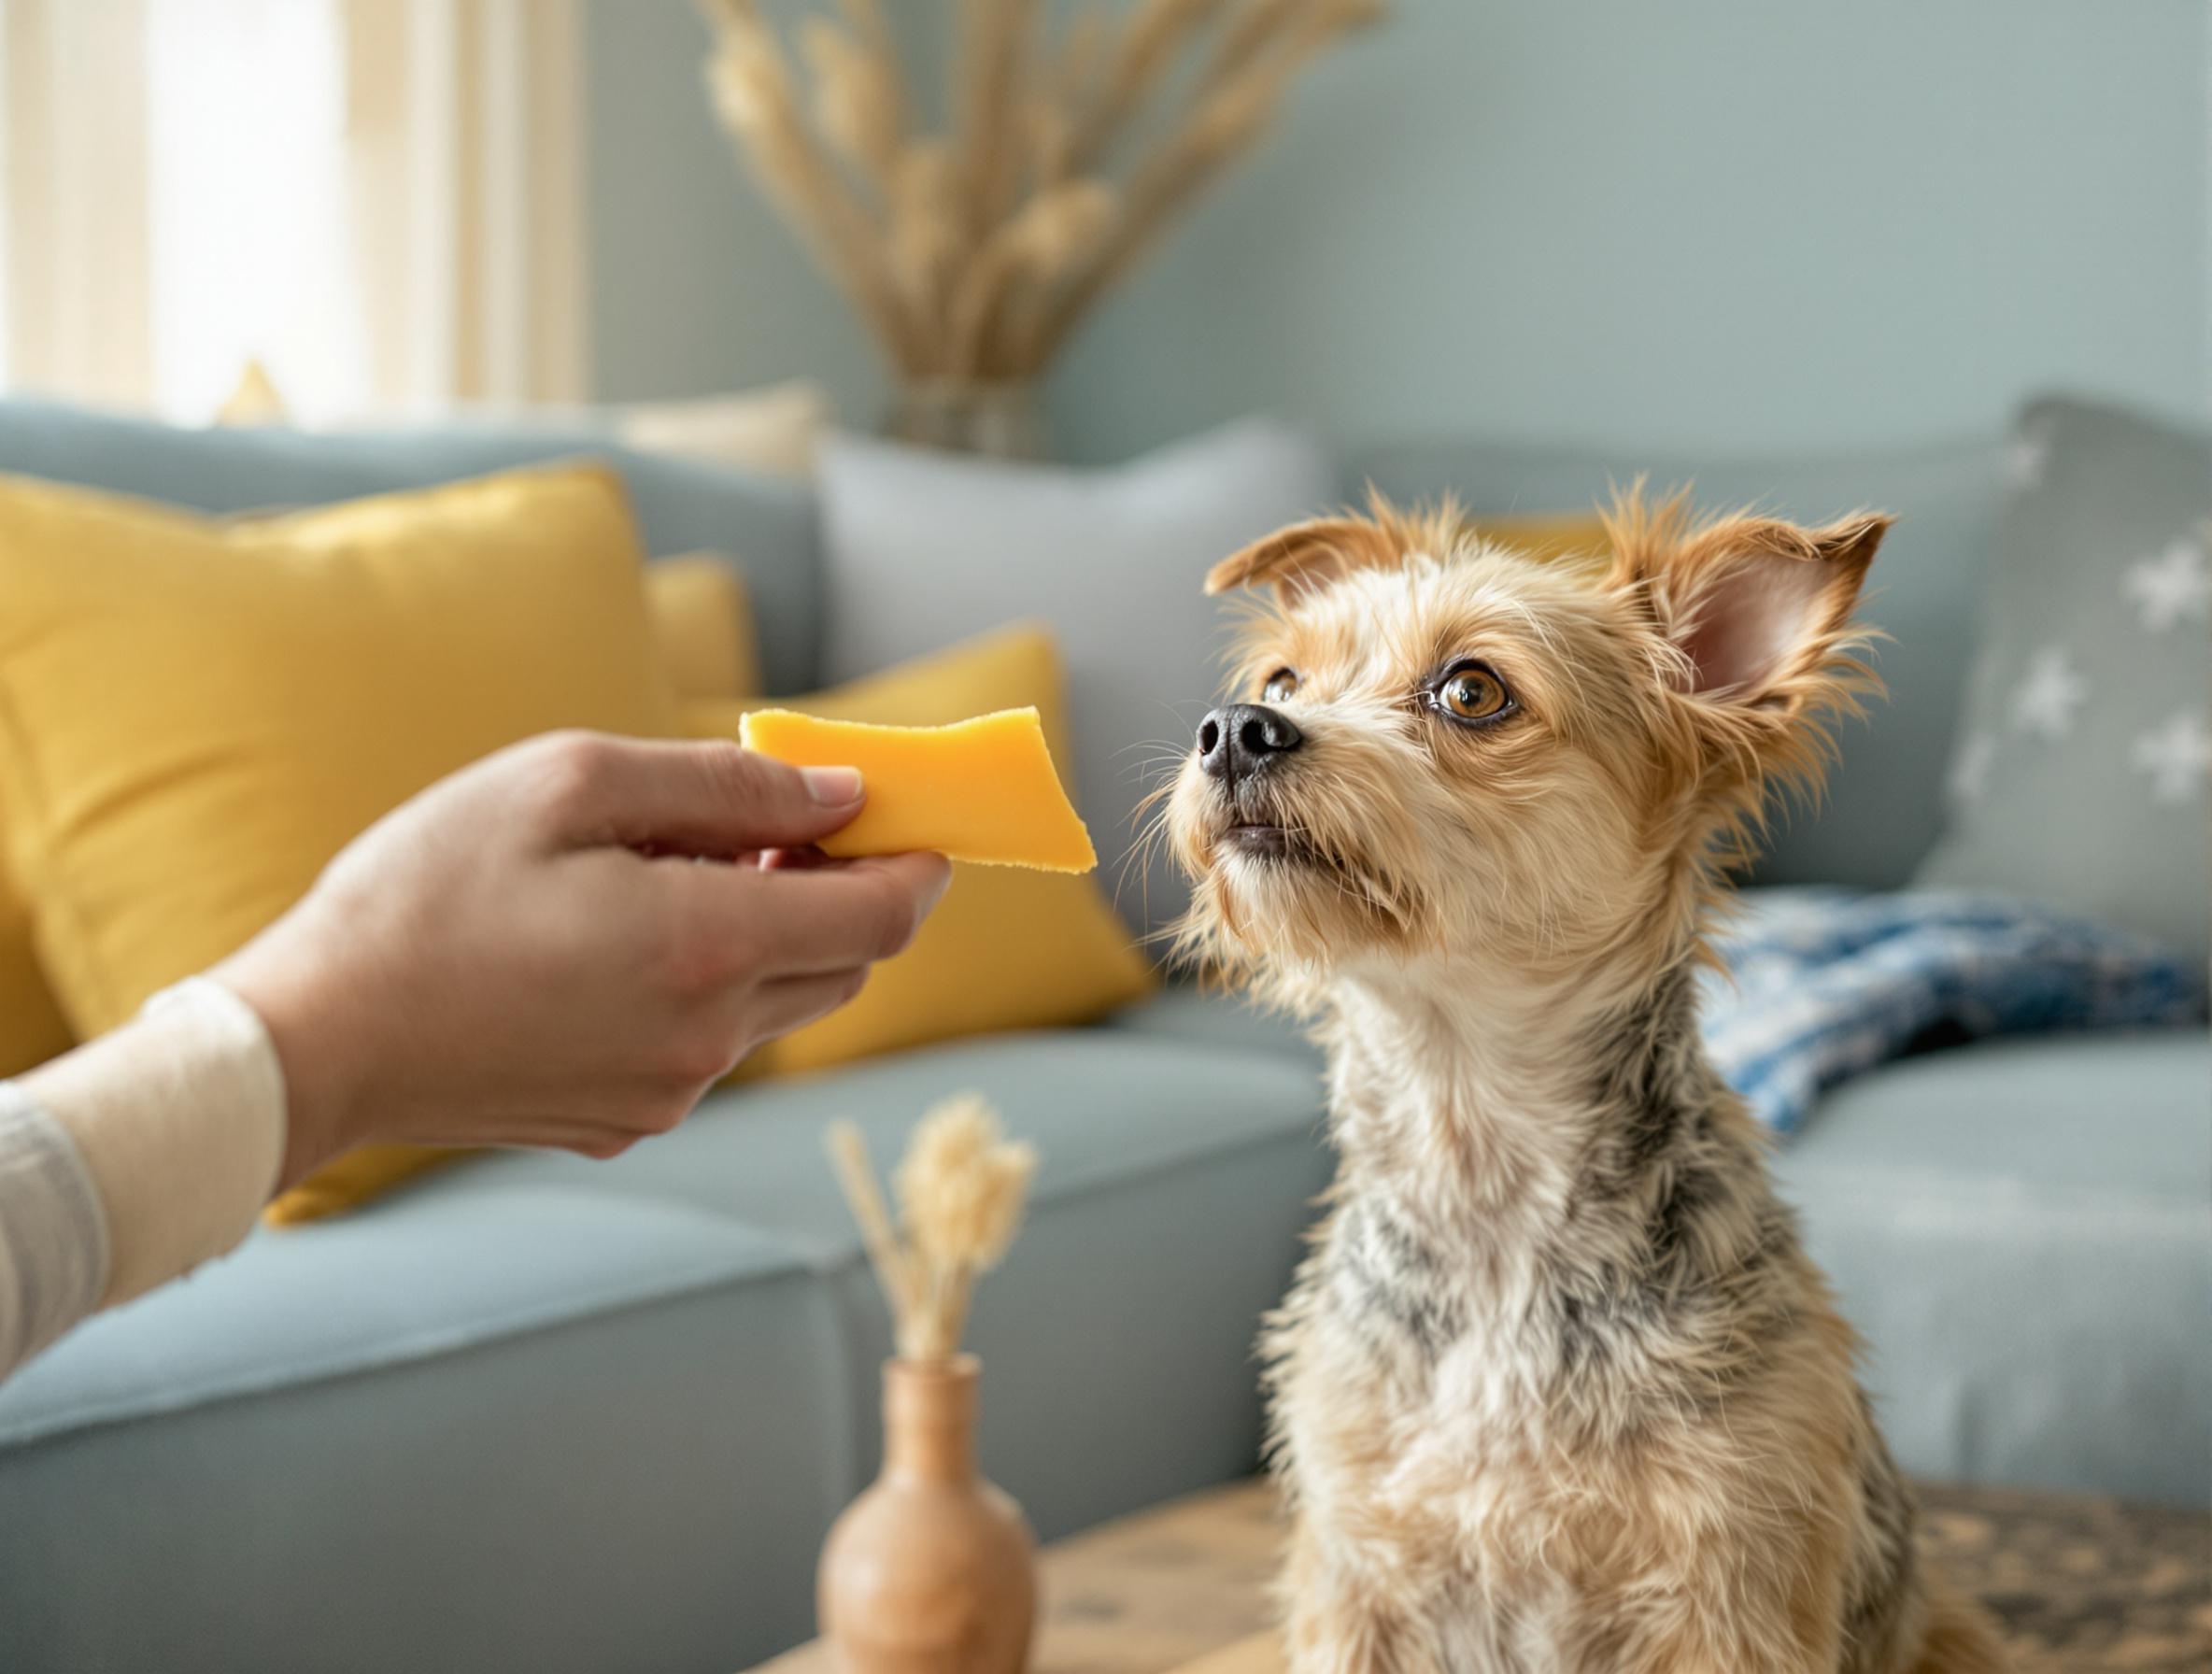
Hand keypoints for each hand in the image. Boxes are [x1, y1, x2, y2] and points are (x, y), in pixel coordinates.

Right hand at [214, 732, 950, 1187]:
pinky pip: (709, 1047)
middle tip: (777, 827)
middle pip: (846, 964)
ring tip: (676, 874)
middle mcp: (711, 1038)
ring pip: (780, 1005)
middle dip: (841, 892)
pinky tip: (621, 945)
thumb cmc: (427, 892)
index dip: (918, 864)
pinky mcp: (628, 1123)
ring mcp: (672, 1094)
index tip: (912, 823)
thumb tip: (840, 797)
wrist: (317, 1038)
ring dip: (770, 937)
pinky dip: (707, 990)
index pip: (884, 916)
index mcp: (710, 946)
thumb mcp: (570, 785)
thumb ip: (727, 786)